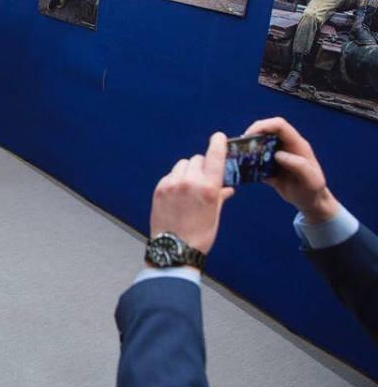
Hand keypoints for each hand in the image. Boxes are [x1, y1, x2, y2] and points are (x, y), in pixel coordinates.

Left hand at [149, 132, 234, 260]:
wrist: (174, 249)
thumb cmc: (199, 235)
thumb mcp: (215, 215)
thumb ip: (220, 196)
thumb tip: (227, 188)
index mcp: (208, 188)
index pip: (214, 157)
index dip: (218, 144)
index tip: (219, 137)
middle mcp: (189, 182)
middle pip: (197, 160)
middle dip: (202, 166)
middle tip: (204, 179)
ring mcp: (172, 184)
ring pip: (182, 165)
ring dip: (188, 171)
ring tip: (189, 187)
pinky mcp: (159, 188)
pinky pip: (170, 175)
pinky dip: (176, 179)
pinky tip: (178, 193)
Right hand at [243, 117, 335, 223]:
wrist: (311, 203)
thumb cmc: (313, 190)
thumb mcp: (310, 180)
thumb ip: (298, 165)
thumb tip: (278, 154)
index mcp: (297, 145)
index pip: (279, 126)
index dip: (263, 126)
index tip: (249, 136)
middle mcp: (286, 146)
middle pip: (267, 129)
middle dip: (252, 134)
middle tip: (241, 147)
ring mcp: (277, 154)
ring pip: (260, 142)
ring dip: (248, 147)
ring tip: (239, 158)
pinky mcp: (270, 164)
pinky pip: (257, 156)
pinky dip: (248, 160)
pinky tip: (243, 169)